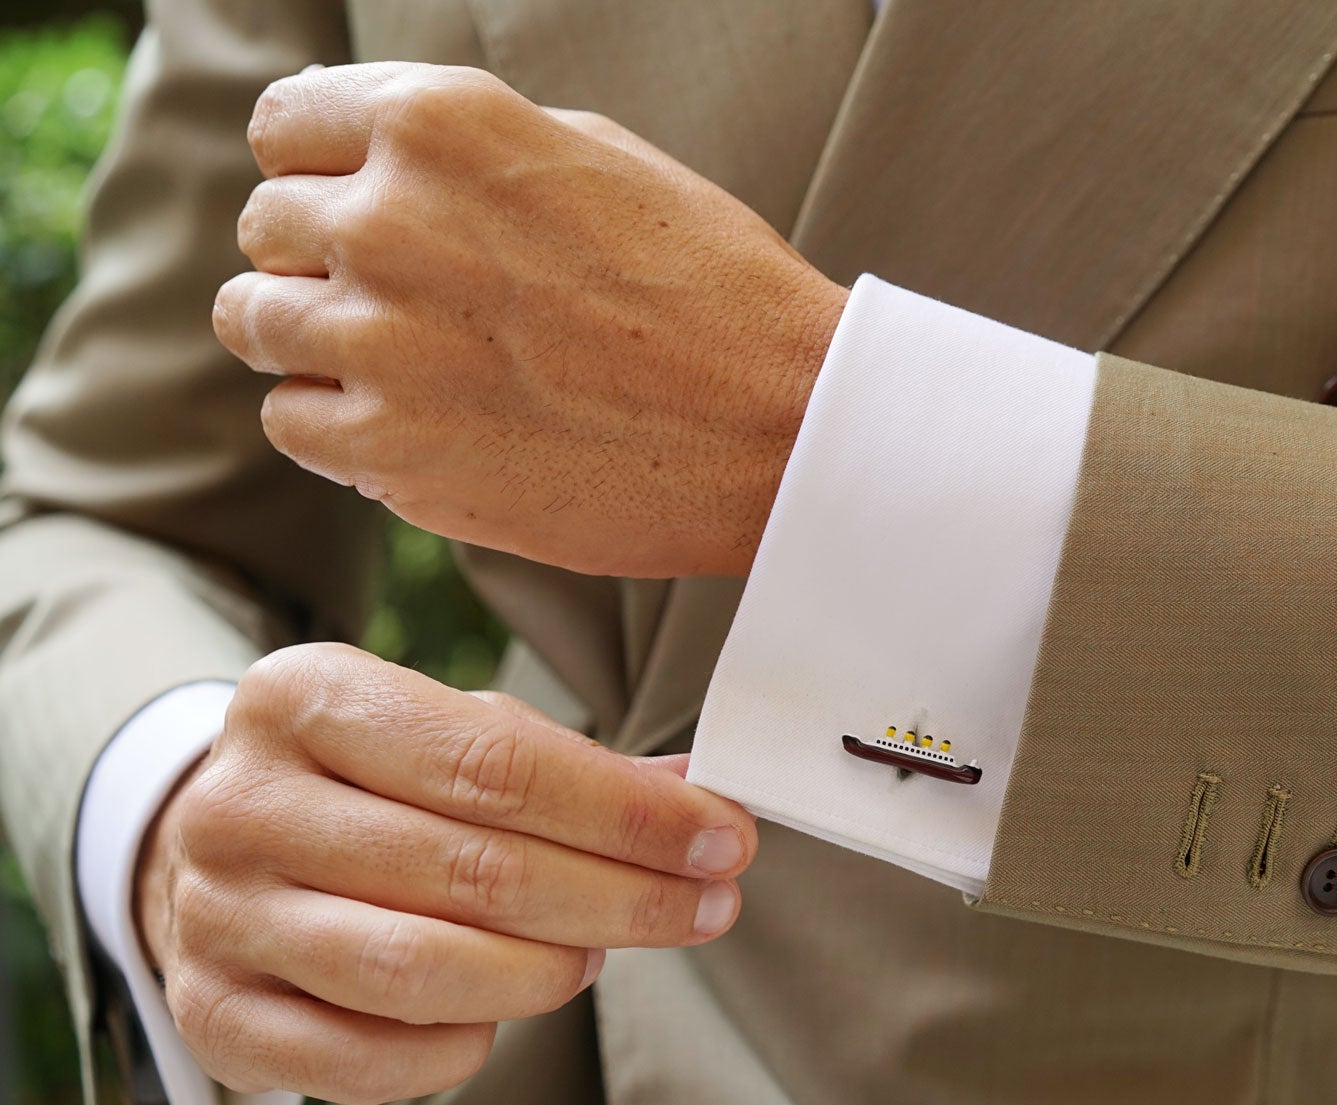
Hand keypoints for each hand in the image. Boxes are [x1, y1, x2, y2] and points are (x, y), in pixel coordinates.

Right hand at [133, 643, 755, 1103]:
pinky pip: (370, 1061)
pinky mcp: (213, 1018)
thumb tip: (699, 796)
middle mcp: (242, 804)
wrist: (212, 849)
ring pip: (421, 970)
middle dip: (621, 897)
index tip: (724, 841)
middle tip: (707, 906)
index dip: (628, 814)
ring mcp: (217, 917)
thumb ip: (567, 764)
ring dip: (546, 973)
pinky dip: (463, 1045)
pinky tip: (502, 1011)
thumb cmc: (365, 784)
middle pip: (473, 871)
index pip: (493, 763)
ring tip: (595, 955)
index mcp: (302, 697)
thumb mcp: (448, 734)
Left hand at [213, 62, 847, 578]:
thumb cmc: (714, 290)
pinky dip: (334, 425)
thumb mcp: (595, 159)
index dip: (317, 172)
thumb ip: (465, 152)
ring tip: (398, 366)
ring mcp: (381, 339)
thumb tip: (373, 165)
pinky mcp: (390, 450)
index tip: (352, 211)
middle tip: (400, 303)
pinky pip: (290, 421)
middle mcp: (389, 219)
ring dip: (311, 342)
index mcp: (440, 124)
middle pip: (267, 228)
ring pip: (256, 324)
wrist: (783, 427)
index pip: (285, 127)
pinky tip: (413, 424)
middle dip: (317, 260)